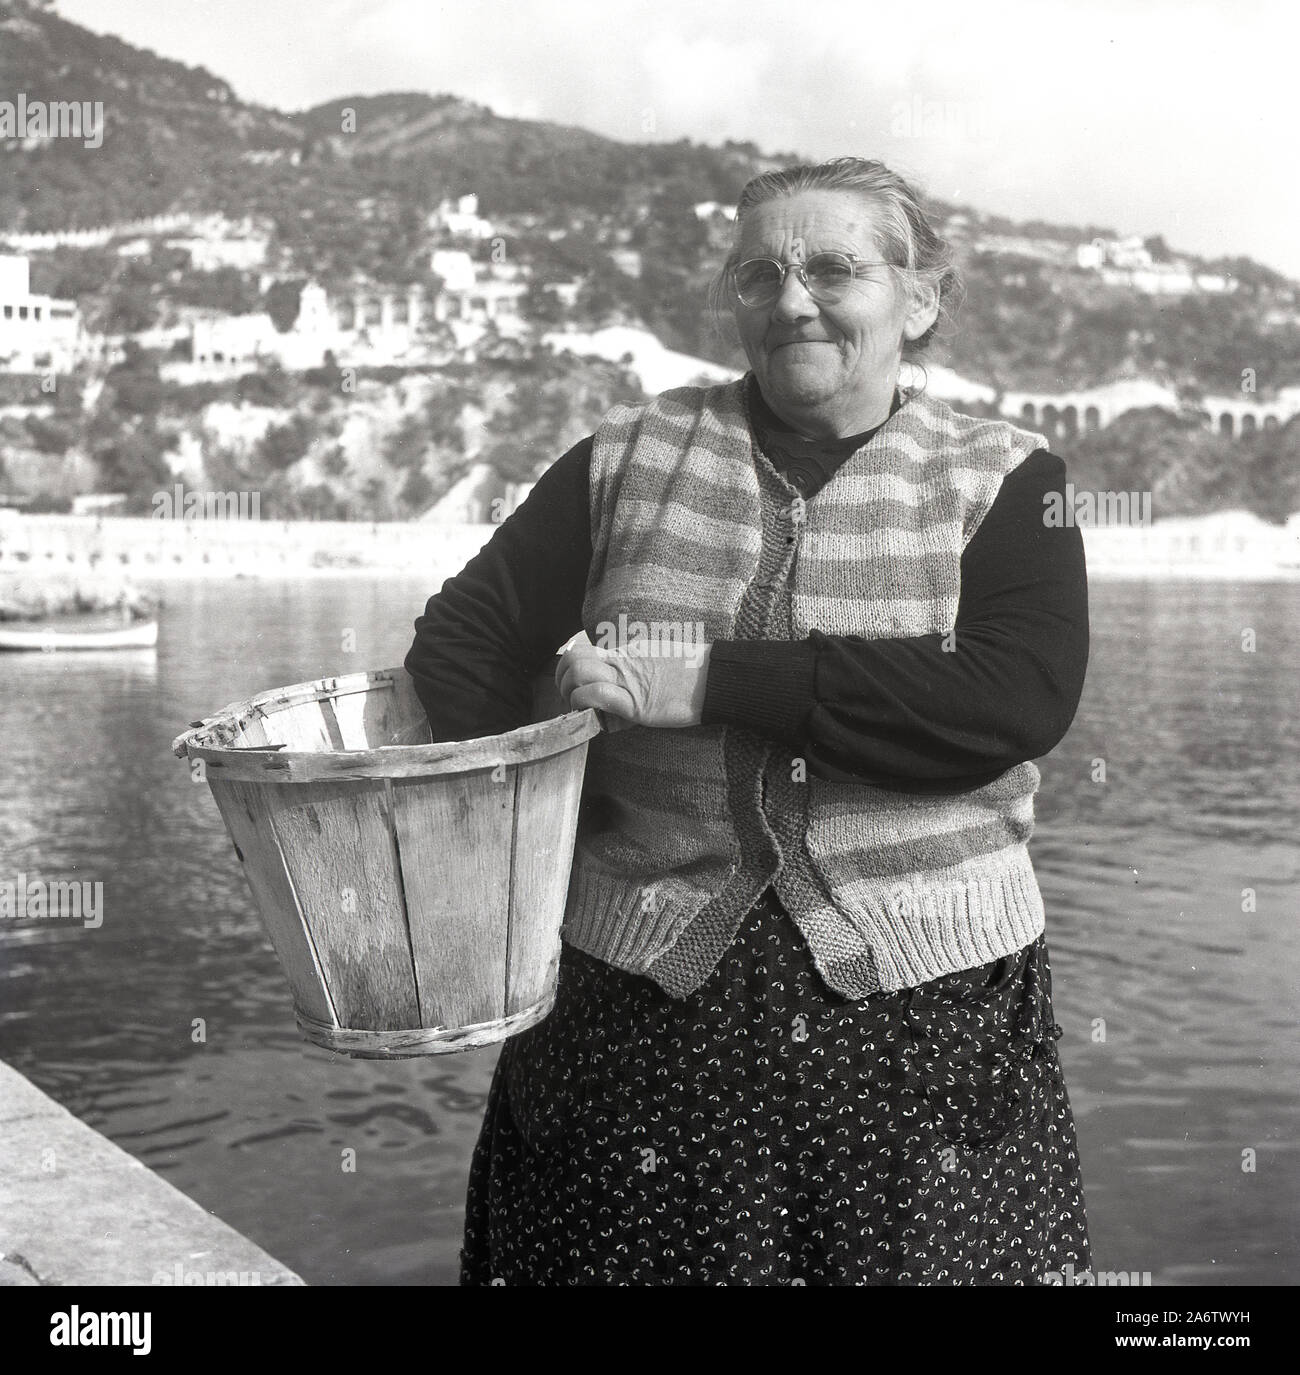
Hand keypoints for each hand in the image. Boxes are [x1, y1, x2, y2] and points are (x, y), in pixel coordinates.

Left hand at [555, 643, 711, 727]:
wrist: (716, 678)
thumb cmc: (693, 672)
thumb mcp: (656, 661)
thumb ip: (634, 668)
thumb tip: (621, 686)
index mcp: (626, 651)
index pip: (582, 649)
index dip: (568, 666)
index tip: (572, 683)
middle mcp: (622, 661)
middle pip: (573, 657)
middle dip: (562, 680)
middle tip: (571, 698)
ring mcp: (628, 681)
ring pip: (579, 673)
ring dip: (570, 693)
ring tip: (580, 708)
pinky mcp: (636, 703)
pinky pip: (598, 695)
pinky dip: (586, 705)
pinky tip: (593, 716)